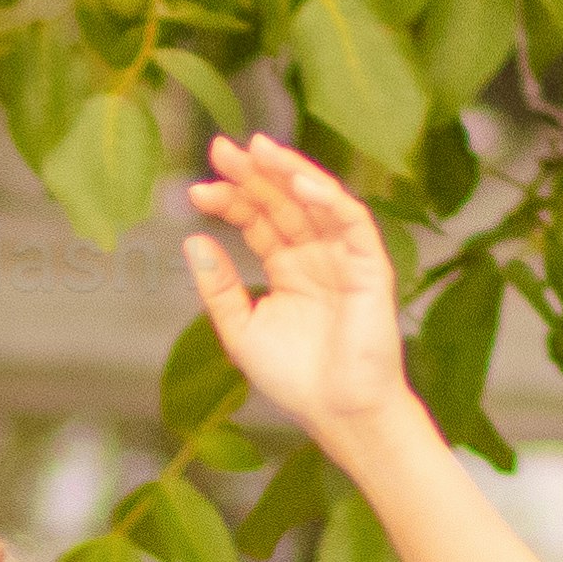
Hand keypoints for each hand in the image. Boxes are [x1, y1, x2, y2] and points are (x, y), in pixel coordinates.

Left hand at [175, 132, 410, 442]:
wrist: (338, 412)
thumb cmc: (295, 379)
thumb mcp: (241, 329)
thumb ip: (218, 286)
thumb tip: (192, 239)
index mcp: (288, 267)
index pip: (258, 220)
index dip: (230, 200)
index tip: (197, 189)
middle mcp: (316, 255)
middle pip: (283, 202)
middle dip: (254, 173)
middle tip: (220, 149)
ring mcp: (344, 257)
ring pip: (317, 201)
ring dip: (290, 172)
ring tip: (258, 149)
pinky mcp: (370, 266)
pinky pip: (352, 221)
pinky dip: (328, 199)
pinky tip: (298, 183)